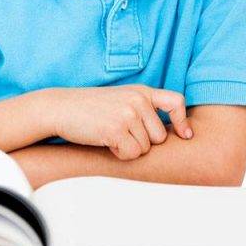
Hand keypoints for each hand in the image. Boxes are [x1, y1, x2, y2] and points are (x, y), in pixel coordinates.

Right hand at [49, 84, 192, 160]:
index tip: (185, 135)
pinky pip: (131, 154)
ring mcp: (128, 114)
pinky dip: (119, 154)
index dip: (183, 121)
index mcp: (142, 91)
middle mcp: (138, 100)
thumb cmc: (90, 108)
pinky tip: (105, 141)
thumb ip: (143, 109)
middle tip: (120, 132)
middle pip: (160, 137)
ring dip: (129, 148)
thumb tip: (166, 134)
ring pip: (145, 148)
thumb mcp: (120, 99)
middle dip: (143, 142)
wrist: (60, 108)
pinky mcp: (116, 129)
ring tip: (110, 134)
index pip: (176, 101)